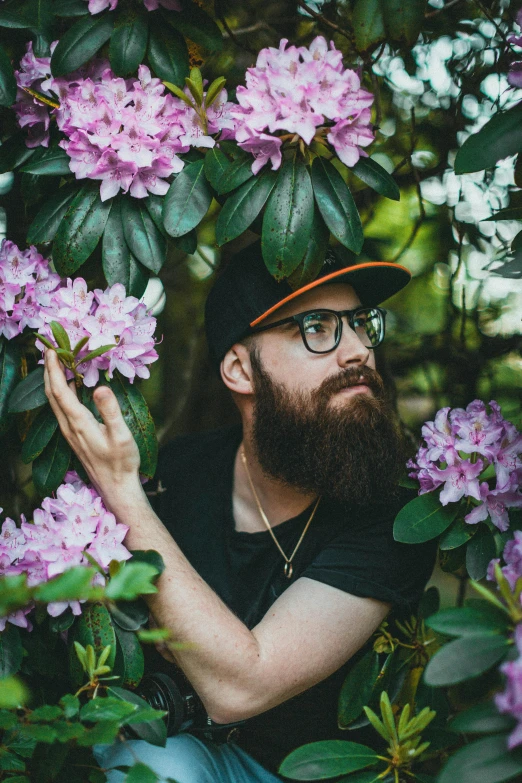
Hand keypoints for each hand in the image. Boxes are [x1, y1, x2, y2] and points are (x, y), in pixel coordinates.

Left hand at [44, 349, 140, 504]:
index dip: (53, 369)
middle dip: (48, 371)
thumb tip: (100, 387)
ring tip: (56, 364)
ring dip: (53, 381)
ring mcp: (70, 433)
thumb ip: (110, 410)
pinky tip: (69, 388)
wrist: (116, 487)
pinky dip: (61, 393)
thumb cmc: (121, 462)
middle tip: (50, 350)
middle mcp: (69, 427)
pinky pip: (62, 410)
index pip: (60, 391)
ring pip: (54, 402)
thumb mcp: (121, 435)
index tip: (51, 350)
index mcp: (78, 423)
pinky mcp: (74, 436)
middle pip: (52, 395)